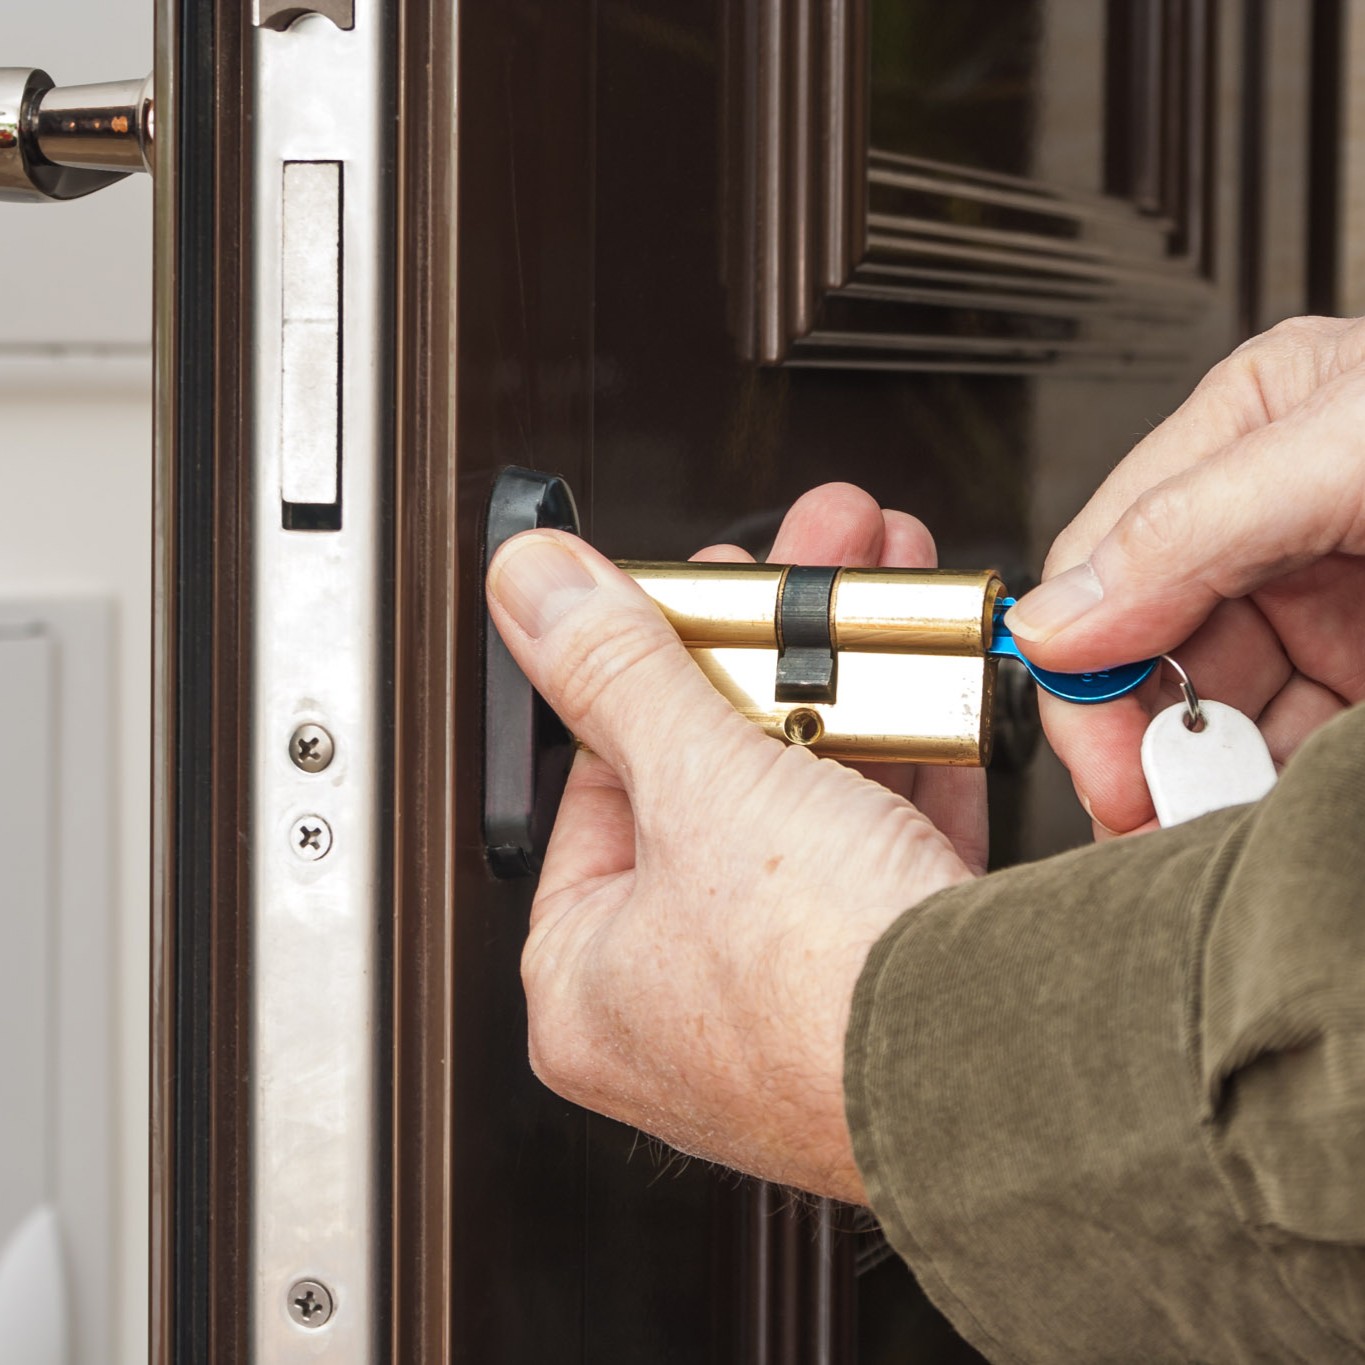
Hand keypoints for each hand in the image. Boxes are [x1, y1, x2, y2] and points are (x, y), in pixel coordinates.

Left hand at [485, 485, 978, 1202]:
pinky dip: (907, 764)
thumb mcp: (698, 784)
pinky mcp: (890, 989)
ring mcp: (791, 1000)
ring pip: (808, 804)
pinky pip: (885, 848)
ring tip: (870, 590)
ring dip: (847, 687)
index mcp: (587, 978)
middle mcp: (681, 1004)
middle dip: (768, 651)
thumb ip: (613, 670)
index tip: (688, 596)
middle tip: (794, 567)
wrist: (1002, 1076)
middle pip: (710, 780)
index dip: (646, 667)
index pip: (598, 782)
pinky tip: (925, 685)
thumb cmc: (822, 988)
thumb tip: (530, 587)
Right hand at [1005, 316, 1364, 835]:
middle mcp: (1273, 526)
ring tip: (1210, 828)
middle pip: (1149, 653)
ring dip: (1205, 783)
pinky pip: (1292, 751)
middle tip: (1154, 810)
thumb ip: (1190, 523)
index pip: (1102, 564)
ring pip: (1219, 716)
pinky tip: (1263, 817)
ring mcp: (1335, 607)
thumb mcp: (1356, 447)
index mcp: (1243, 437)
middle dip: (1146, 739)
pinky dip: (1271, 797)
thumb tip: (1050, 619)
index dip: (1084, 670)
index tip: (1104, 760)